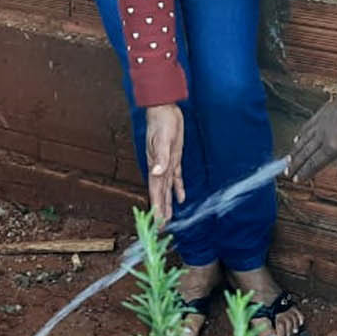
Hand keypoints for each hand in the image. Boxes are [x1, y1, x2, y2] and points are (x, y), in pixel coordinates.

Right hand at [144, 104, 185, 222]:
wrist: (164, 108)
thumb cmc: (161, 122)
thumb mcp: (161, 139)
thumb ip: (160, 157)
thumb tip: (156, 173)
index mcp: (155, 165)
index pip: (155, 191)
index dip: (156, 206)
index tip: (158, 222)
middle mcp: (159, 168)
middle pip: (159, 193)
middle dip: (160, 210)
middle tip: (161, 227)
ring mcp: (166, 163)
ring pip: (166, 189)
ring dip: (167, 203)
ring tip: (168, 218)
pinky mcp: (174, 158)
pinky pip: (176, 178)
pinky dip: (178, 189)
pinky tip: (181, 198)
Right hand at [289, 98, 336, 185]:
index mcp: (331, 148)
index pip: (313, 164)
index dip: (304, 173)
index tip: (296, 179)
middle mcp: (321, 137)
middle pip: (304, 154)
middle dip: (294, 165)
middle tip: (287, 173)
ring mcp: (319, 125)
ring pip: (302, 141)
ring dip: (294, 153)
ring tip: (288, 161)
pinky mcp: (320, 116)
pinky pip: (305, 127)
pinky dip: (299, 135)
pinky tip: (296, 139)